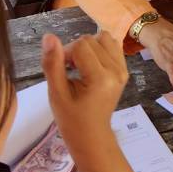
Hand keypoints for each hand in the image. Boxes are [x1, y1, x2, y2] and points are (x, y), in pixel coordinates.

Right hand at [41, 32, 128, 155]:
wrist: (91, 134)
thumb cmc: (71, 118)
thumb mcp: (56, 93)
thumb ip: (52, 64)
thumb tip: (49, 37)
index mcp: (100, 78)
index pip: (80, 45)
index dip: (65, 53)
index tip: (62, 70)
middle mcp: (116, 71)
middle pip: (92, 39)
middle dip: (76, 50)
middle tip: (69, 70)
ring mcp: (123, 70)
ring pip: (104, 38)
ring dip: (89, 47)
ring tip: (80, 66)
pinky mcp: (124, 70)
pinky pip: (113, 46)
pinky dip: (99, 50)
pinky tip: (91, 65)